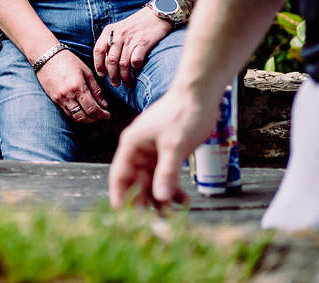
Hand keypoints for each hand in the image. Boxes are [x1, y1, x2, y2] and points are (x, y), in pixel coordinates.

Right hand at [35, 47, 109, 122]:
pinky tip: (82, 111)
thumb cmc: (67, 60)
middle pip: (84, 116)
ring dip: (86, 119)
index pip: (92, 109)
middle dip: (95, 119)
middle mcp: (67, 95)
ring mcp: (59, 98)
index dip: (102, 115)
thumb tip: (104, 104)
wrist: (45, 55)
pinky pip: (66, 112)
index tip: (107, 115)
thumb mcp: (86, 71)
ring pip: (74, 117)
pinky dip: (76, 115)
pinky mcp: (53, 99)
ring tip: (93, 115)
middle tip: (102, 116)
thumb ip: (96, 89)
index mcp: (78, 87)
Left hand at [94, 8, 173, 88]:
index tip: (102, 75)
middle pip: (110, 61)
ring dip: (124, 77)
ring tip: (127, 84)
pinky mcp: (144, 43)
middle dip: (112, 76)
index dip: (98, 65)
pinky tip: (137, 71)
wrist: (156, 15)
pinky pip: (136, 60)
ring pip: (123, 64)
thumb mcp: (119, 28)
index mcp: (109, 31)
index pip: (98, 50)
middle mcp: (118, 35)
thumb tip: (105, 61)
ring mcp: (131, 39)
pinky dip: (135, 69)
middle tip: (115, 84)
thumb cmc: (137, 24)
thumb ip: (111, 41)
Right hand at [110, 86, 217, 210]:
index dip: (120, 197)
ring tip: (175, 215)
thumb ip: (167, 173)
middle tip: (156, 223)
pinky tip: (184, 201)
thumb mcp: (175, 146)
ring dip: (161, 198)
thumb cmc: (183, 115)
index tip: (123, 218)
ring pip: (151, 183)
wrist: (199, 95)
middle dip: (144, 202)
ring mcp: (152, 153)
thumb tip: (161, 198)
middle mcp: (138, 150)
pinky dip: (173, 190)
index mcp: (131, 145)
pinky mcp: (166, 154)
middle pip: (136, 183)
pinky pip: (165, 177)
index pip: (120, 176)